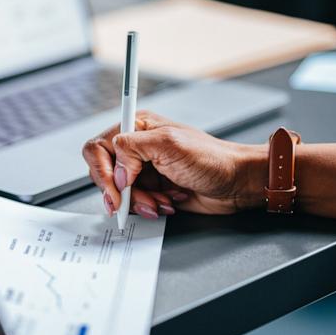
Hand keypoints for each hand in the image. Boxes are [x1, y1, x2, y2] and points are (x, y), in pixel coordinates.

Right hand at [82, 111, 268, 216]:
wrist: (236, 183)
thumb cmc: (212, 158)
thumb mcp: (169, 144)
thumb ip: (133, 149)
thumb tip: (116, 169)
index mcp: (138, 127)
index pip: (99, 146)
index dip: (103, 170)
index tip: (116, 190)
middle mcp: (137, 148)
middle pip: (106, 172)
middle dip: (122, 191)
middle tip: (134, 200)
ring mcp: (144, 170)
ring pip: (120, 192)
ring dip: (140, 201)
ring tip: (162, 201)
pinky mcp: (152, 189)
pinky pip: (135, 203)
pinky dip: (150, 207)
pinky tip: (168, 202)